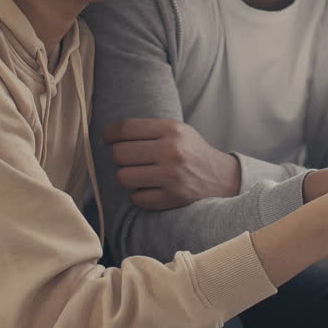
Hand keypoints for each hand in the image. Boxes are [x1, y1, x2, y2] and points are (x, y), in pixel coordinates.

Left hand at [103, 118, 239, 209]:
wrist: (221, 177)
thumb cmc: (190, 151)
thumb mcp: (176, 130)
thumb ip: (147, 129)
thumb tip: (109, 135)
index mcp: (171, 129)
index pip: (126, 128)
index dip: (109, 134)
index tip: (106, 139)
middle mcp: (172, 151)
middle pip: (119, 154)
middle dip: (119, 158)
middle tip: (128, 160)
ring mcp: (172, 176)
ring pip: (123, 177)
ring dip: (127, 177)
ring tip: (138, 175)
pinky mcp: (173, 197)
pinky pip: (136, 198)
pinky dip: (139, 196)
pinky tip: (150, 189)